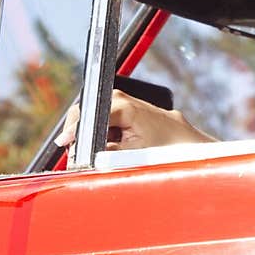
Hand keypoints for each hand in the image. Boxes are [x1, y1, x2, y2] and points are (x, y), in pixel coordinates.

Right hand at [55, 89, 215, 153]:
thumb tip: (81, 154)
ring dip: (90, 133)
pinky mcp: (129, 109)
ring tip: (95, 151)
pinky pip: (107, 119)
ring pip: (96, 115)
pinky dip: (102, 133)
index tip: (65, 142)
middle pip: (88, 110)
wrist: (188, 146)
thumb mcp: (131, 155)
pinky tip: (110, 146)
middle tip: (75, 150)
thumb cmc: (167, 149)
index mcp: (125, 106)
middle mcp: (125, 99)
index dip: (75, 130)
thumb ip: (103, 153)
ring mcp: (127, 102)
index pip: (89, 113)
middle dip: (79, 131)